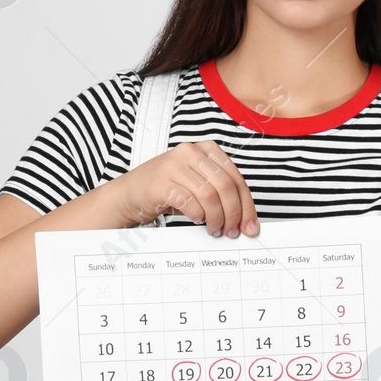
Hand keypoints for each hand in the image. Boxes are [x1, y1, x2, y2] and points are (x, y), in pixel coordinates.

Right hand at [110, 141, 258, 236]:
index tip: (250, 225)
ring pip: (209, 195)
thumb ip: (221, 194)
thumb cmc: (169, 189)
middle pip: (225, 186)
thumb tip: (246, 220)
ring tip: (214, 228)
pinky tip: (197, 219)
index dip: (246, 205)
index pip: (236, 178)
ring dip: (216, 217)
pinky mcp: (160, 182)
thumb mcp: (199, 184)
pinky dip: (197, 214)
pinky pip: (188, 202)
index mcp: (207, 149)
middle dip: (233, 213)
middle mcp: (191, 152)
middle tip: (232, 230)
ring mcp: (174, 165)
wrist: (130, 193)